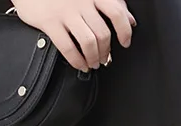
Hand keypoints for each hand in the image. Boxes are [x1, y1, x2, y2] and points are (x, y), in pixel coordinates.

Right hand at [12, 0, 135, 71]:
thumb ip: (111, 4)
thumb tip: (130, 21)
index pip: (116, 12)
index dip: (124, 31)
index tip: (125, 43)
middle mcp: (82, 1)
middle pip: (102, 33)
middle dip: (106, 51)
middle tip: (104, 58)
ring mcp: (66, 12)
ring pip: (88, 43)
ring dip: (93, 58)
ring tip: (93, 63)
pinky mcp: (50, 22)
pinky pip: (68, 48)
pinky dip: (77, 61)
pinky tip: (80, 65)